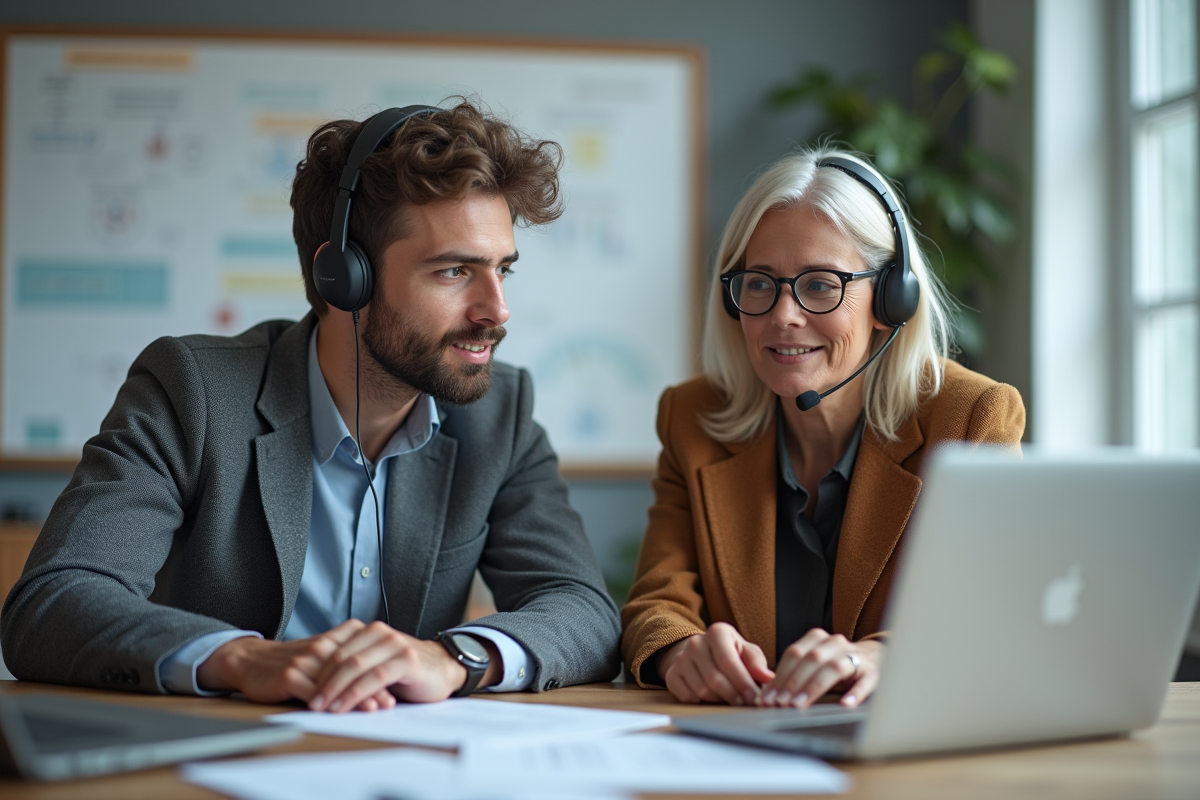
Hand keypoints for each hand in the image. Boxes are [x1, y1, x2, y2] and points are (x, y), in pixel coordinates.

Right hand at [196, 620, 394, 710]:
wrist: (250, 660)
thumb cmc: (289, 660)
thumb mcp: (318, 650)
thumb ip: (343, 655)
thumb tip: (375, 671)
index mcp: (332, 641)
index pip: (361, 657)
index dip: (379, 673)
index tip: (397, 687)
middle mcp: (321, 648)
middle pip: (353, 669)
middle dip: (373, 687)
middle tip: (390, 703)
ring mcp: (305, 661)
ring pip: (337, 681)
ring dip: (356, 697)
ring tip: (373, 709)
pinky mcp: (289, 676)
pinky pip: (313, 692)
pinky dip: (328, 703)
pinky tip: (339, 713)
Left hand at [309, 622, 499, 711]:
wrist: (444, 669)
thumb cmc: (406, 670)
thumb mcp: (376, 663)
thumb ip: (354, 665)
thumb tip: (317, 683)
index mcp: (368, 630)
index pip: (334, 648)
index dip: (316, 670)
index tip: (303, 690)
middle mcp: (380, 632)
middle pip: (341, 657)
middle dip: (322, 682)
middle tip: (310, 702)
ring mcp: (394, 645)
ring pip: (355, 666)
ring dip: (335, 689)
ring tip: (322, 708)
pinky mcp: (406, 661)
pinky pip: (374, 678)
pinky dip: (356, 694)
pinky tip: (345, 706)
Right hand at [659, 622, 773, 705]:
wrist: (701, 651)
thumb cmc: (730, 652)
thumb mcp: (746, 651)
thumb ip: (757, 663)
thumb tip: (768, 677)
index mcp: (717, 632)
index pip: (728, 661)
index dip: (742, 682)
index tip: (753, 697)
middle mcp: (696, 642)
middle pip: (714, 679)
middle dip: (733, 695)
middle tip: (744, 702)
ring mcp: (681, 658)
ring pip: (702, 690)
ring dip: (719, 699)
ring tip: (729, 697)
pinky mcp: (671, 673)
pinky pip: (687, 696)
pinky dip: (701, 701)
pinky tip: (711, 696)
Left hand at [759, 629, 883, 708]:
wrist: (874, 658)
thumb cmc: (836, 665)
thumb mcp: (815, 664)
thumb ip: (794, 674)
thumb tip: (769, 695)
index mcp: (817, 638)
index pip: (794, 654)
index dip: (779, 676)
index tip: (768, 698)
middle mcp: (835, 643)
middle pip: (811, 660)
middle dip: (793, 683)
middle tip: (781, 704)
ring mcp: (855, 656)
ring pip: (833, 668)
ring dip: (814, 687)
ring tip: (801, 704)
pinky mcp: (873, 672)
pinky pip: (865, 682)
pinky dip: (855, 693)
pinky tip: (845, 704)